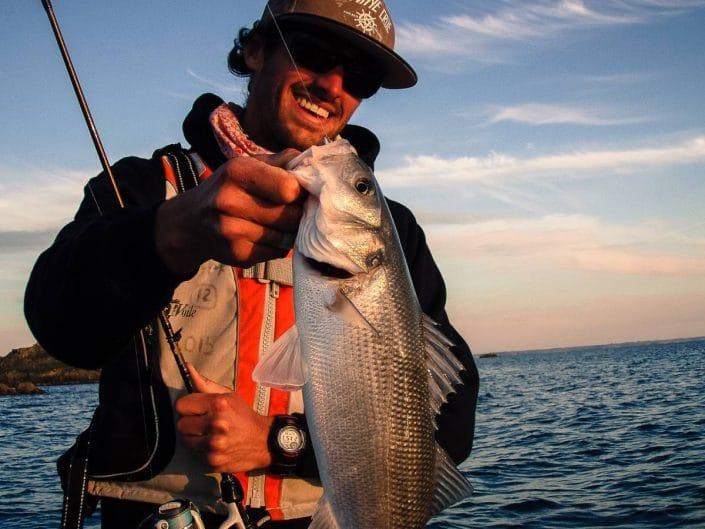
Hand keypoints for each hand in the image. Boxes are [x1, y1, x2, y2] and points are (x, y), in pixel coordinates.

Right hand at [156, 149, 303, 274]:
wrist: (191, 222)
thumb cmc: (229, 188)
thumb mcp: (248, 165)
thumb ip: (281, 162)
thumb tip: (313, 163)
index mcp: (237, 172)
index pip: (289, 188)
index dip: (299, 191)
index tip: (297, 192)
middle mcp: (231, 201)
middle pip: (291, 216)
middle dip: (298, 214)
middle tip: (293, 209)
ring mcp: (232, 231)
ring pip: (287, 237)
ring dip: (290, 232)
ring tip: (280, 223)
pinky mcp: (238, 254)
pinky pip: (278, 252)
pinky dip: (279, 246)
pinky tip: (267, 236)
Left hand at [175, 363, 273, 472]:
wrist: (264, 441)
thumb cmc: (244, 416)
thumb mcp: (229, 396)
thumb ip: (205, 384)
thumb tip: (187, 367)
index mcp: (219, 404)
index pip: (182, 405)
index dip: (188, 407)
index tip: (196, 409)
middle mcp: (216, 424)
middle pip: (181, 424)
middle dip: (190, 423)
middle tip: (202, 423)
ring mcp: (214, 445)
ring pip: (185, 441)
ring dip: (194, 437)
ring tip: (207, 434)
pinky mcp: (213, 461)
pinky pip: (194, 454)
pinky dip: (201, 450)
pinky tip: (212, 445)